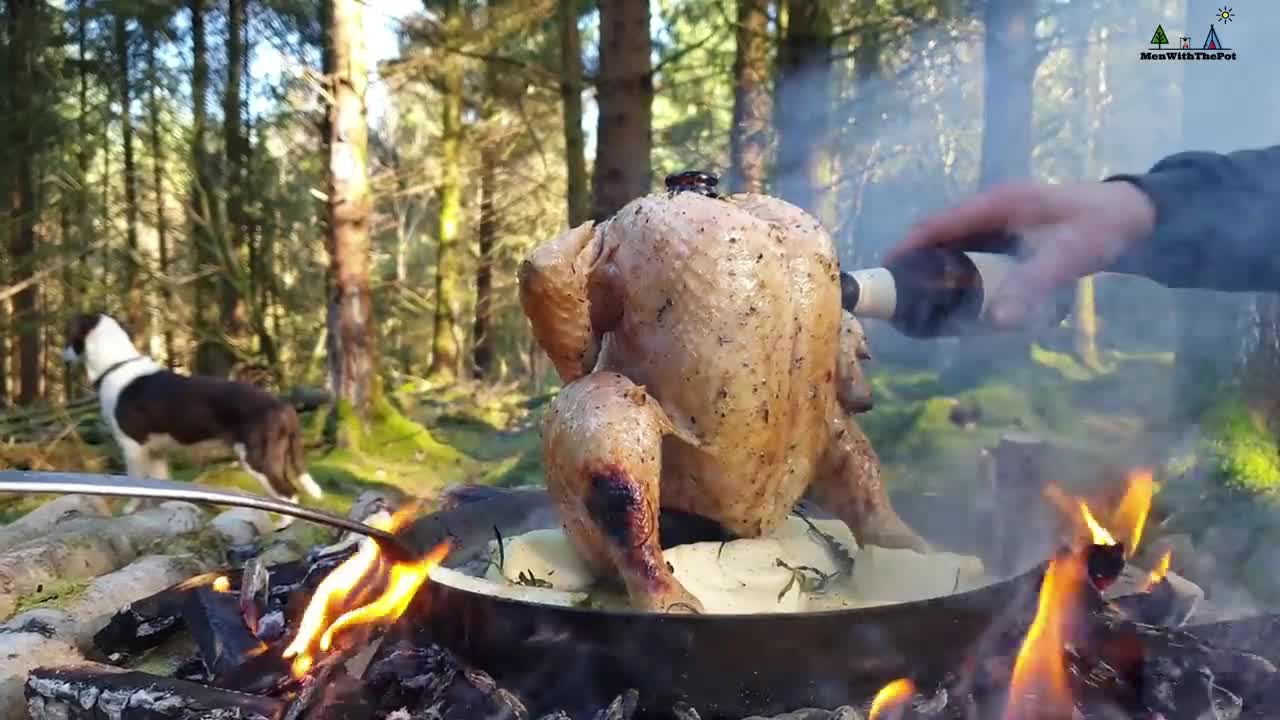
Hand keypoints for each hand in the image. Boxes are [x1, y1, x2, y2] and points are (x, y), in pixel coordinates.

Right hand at [887, 180, 1157, 327]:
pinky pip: (972, 251)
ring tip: (919, 303)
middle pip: (939, 235)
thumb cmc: (1101, 229)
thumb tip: (995, 321)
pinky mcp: (1010, 233)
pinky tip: (956, 297)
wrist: (1138, 214)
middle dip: (915, 264)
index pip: (937, 223)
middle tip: (898, 299)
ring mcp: (1000, 220)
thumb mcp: (1069, 256)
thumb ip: (1032, 285)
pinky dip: (957, 271)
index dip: (907, 247)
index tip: (883, 274)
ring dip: (936, 270)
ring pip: (954, 244)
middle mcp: (991, 209)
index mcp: (996, 204)